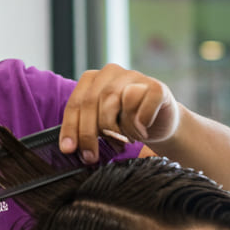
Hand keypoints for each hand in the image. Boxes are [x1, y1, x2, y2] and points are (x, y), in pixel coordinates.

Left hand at [59, 64, 181, 162]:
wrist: (161, 123)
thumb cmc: (126, 123)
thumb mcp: (101, 125)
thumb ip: (85, 129)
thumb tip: (68, 147)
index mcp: (93, 78)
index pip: (76, 102)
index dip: (70, 127)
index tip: (68, 149)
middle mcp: (112, 72)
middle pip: (92, 101)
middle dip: (88, 133)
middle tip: (90, 156)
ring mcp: (135, 76)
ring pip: (115, 100)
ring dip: (116, 128)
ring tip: (124, 140)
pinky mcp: (157, 87)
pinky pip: (142, 104)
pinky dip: (140, 122)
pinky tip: (142, 131)